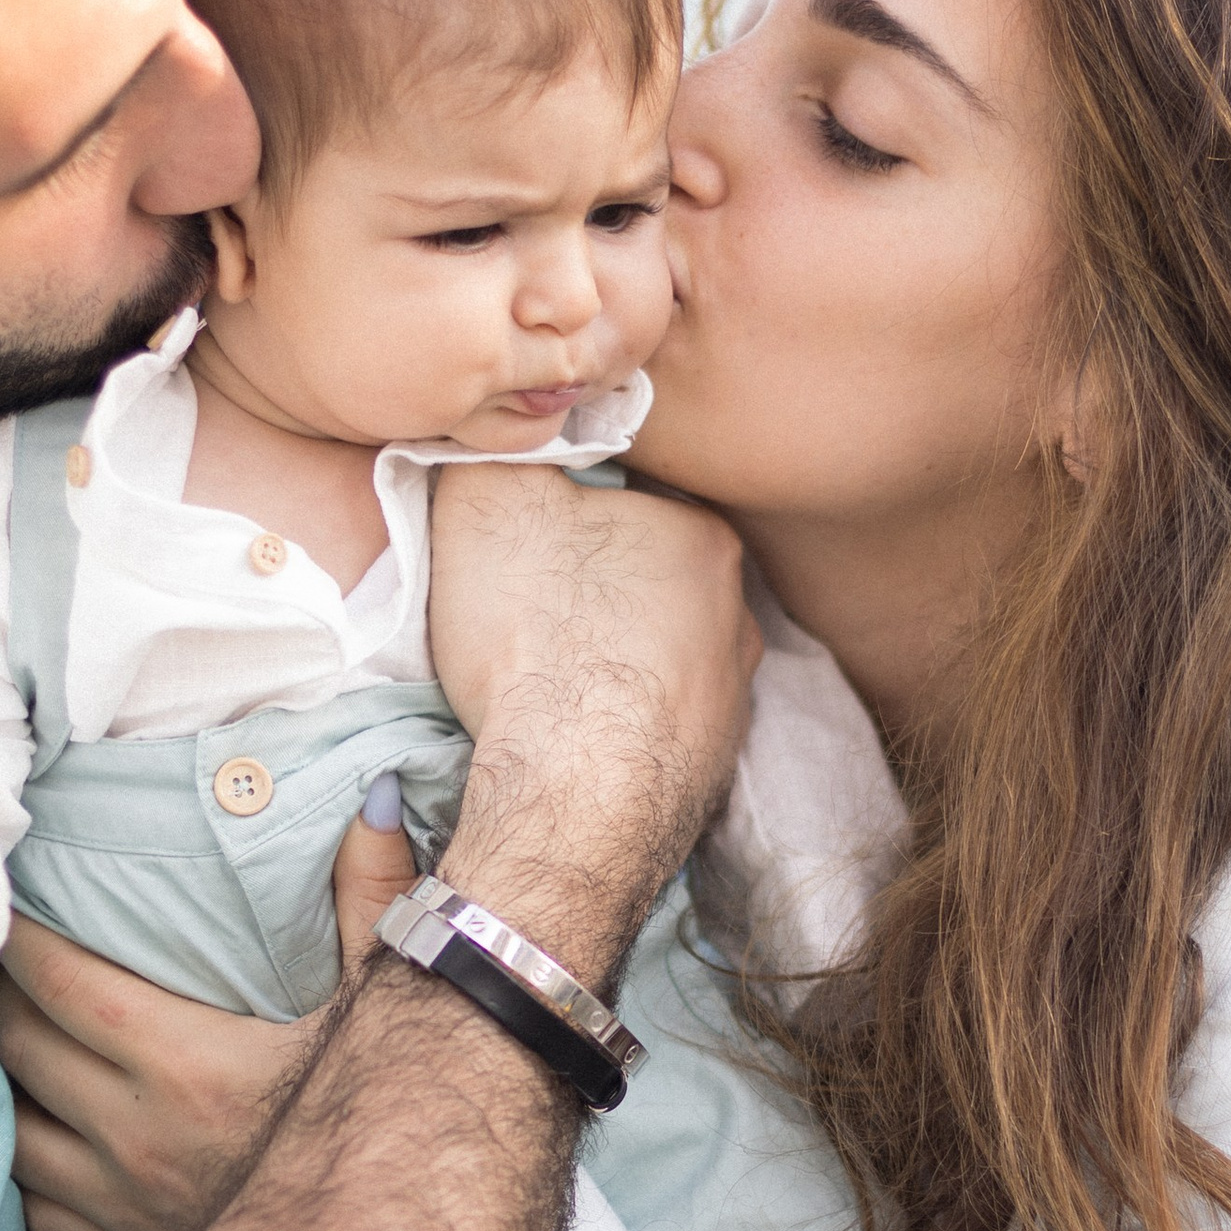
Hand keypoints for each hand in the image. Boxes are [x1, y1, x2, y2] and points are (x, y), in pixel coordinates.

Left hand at [0, 797, 417, 1230]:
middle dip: (1, 993)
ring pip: (8, 1123)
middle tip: (0, 954)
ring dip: (0, 1075)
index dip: (24, 937)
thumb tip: (377, 796)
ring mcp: (116, 1200)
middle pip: (19, 1044)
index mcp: (187, 1062)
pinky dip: (21, 1160)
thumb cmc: (382, 1119)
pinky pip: (29, 1199)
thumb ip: (373, 895)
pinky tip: (36, 1124)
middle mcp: (135, 1134)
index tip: (8, 898)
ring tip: (6, 1031)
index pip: (61, 982)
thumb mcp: (384, 1002)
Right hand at [426, 473, 756, 982]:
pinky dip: (621, 732)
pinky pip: (658, 732)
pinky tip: (575, 741)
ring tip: (548, 686)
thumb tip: (504, 433)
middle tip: (529, 616)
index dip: (570, 517)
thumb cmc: (538, 637)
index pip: (635, 502)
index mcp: (703, 537)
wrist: (576, 797)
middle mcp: (740, 616)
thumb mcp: (490, 502)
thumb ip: (501, 451)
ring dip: (615, 667)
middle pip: (652, 583)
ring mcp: (734, 702)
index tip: (525, 546)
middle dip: (599, 593)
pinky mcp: (713, 775)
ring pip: (662, 661)